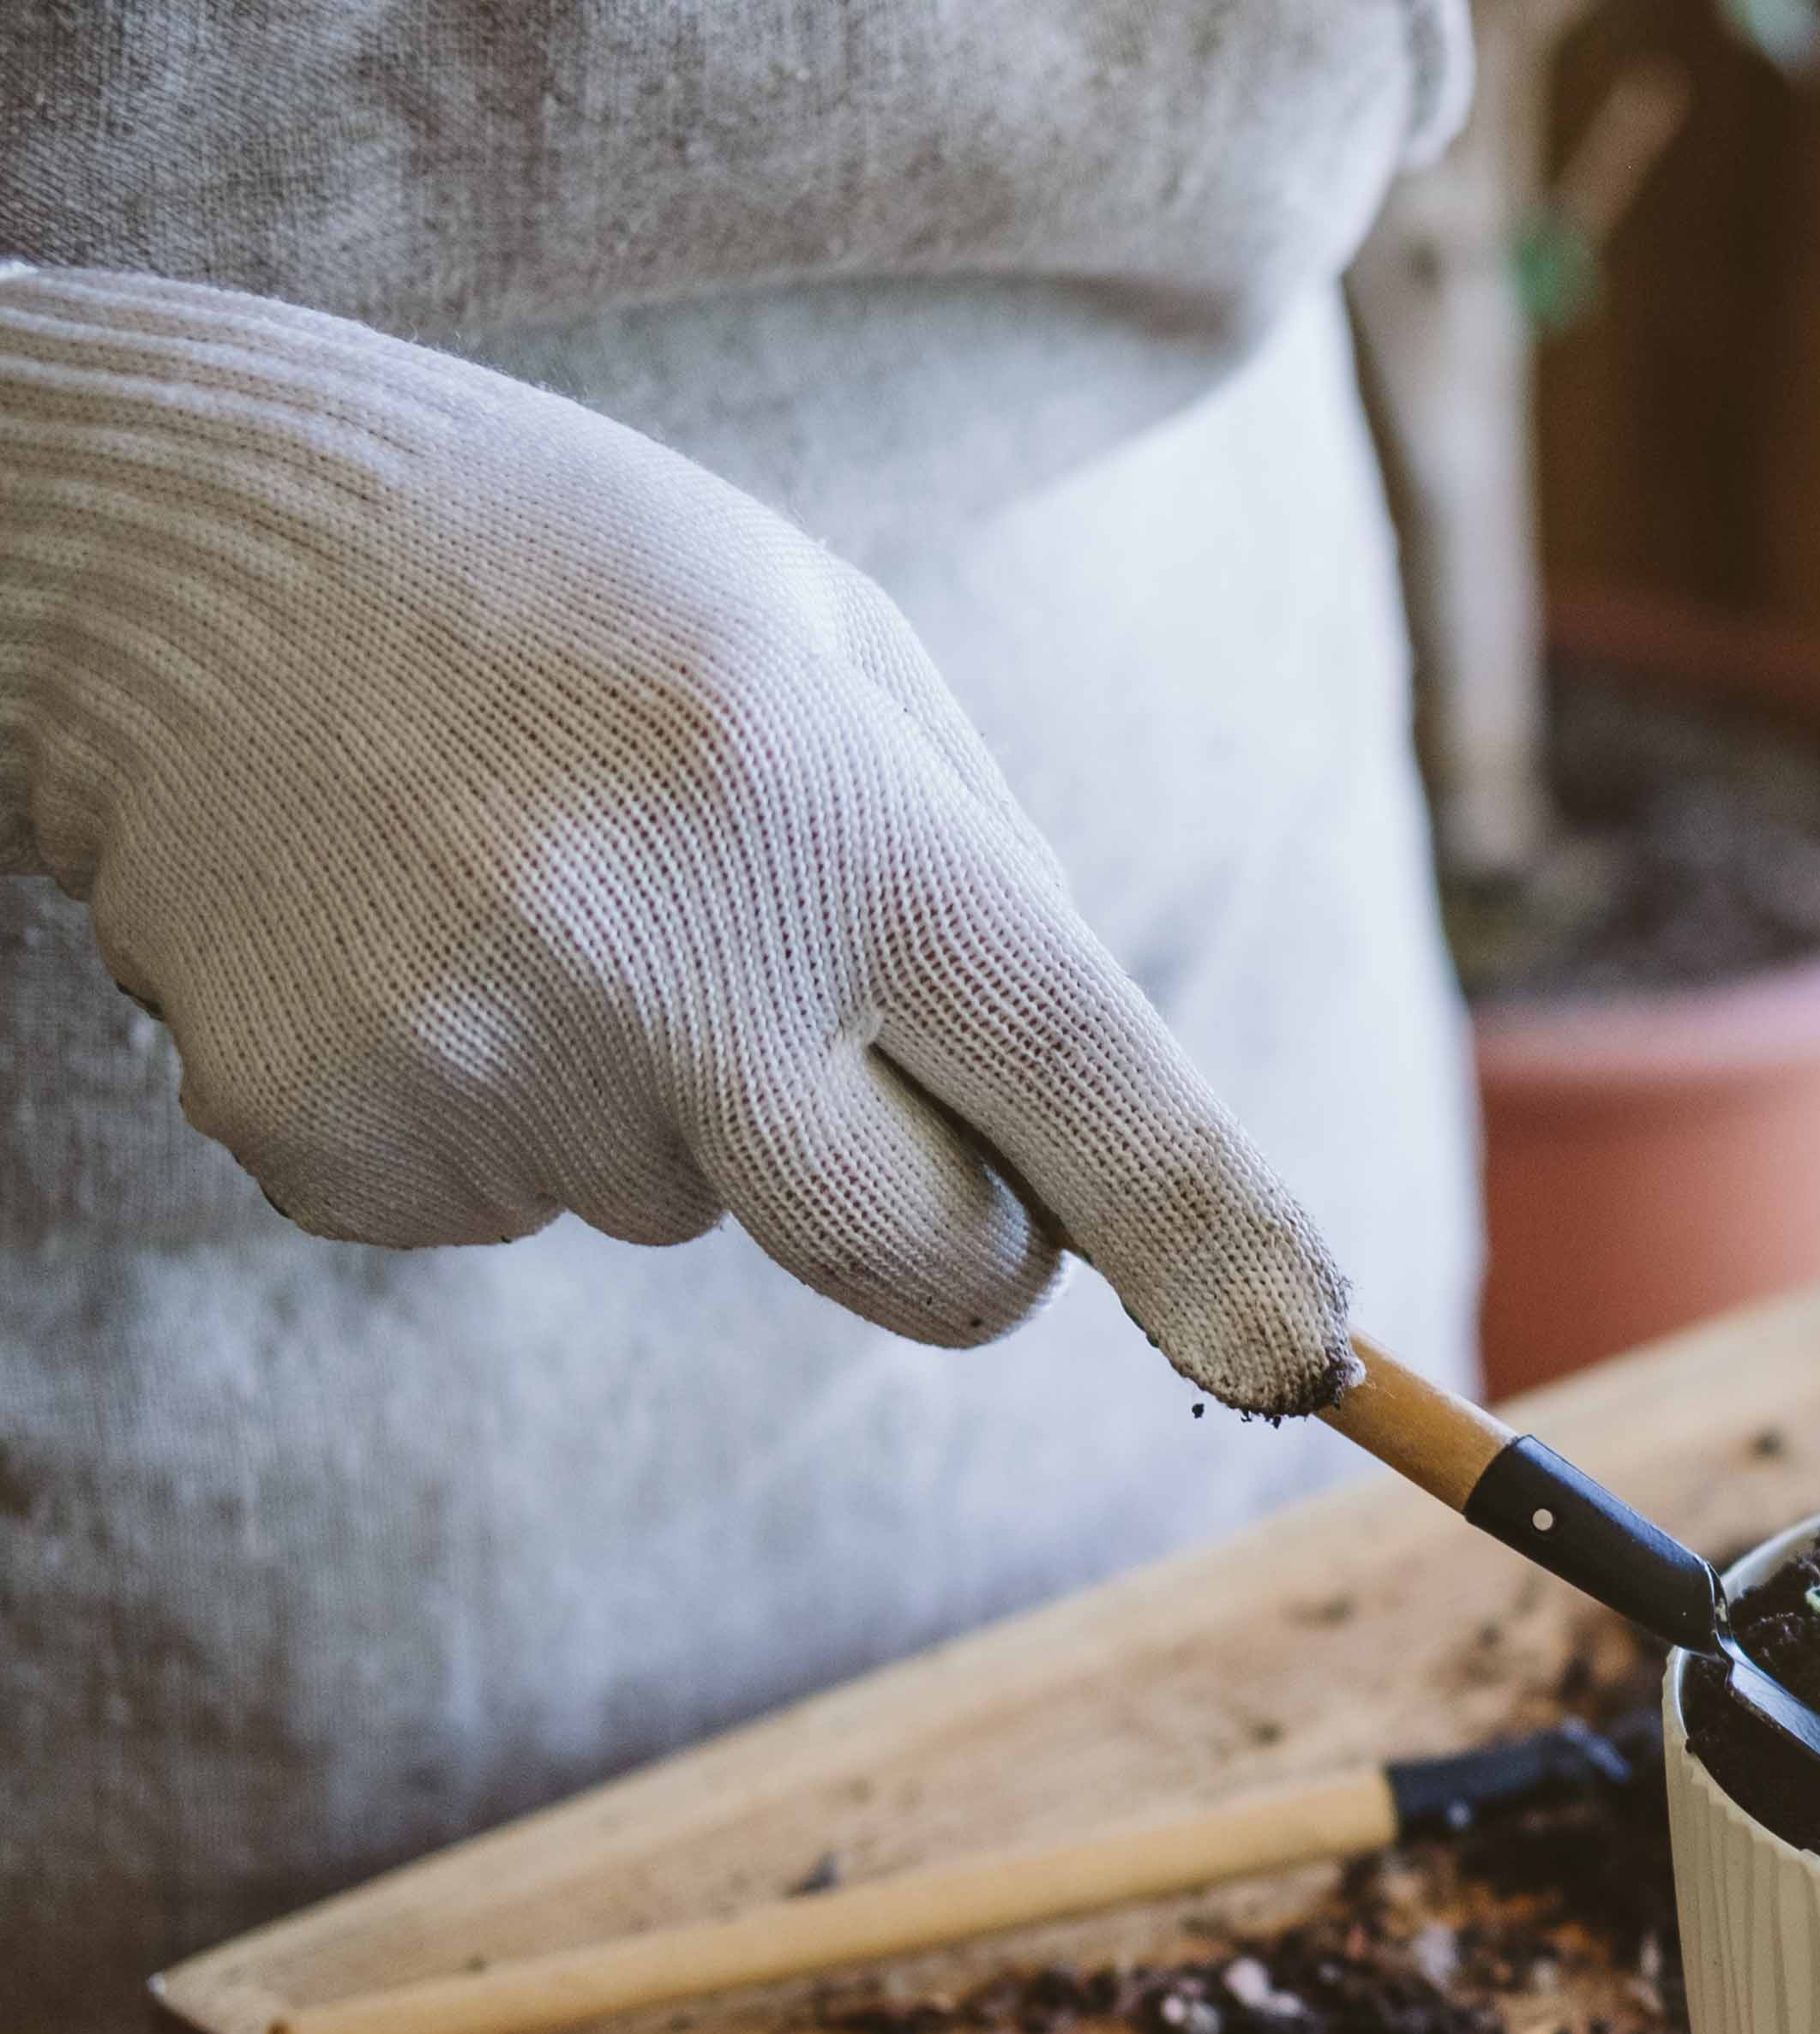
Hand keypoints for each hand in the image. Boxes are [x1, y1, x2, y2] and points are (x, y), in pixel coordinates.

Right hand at [0, 268, 1352, 1415]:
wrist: (176, 548)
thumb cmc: (582, 596)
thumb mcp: (844, 659)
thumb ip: (998, 900)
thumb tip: (1132, 1169)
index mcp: (828, 811)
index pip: (1086, 1085)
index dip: (1211, 1239)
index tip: (1300, 1357)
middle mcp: (662, 957)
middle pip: (926, 1263)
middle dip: (959, 1227)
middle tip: (855, 1054)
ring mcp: (480, 1061)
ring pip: (699, 1213)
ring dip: (671, 1095)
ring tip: (545, 887)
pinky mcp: (330, 1141)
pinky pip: (514, 1207)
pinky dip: (503, 1104)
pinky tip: (424, 934)